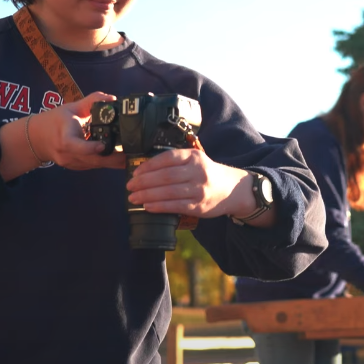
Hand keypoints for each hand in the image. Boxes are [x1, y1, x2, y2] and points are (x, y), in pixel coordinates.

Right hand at [33, 92, 125, 170]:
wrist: (37, 139)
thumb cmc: (55, 121)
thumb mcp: (71, 108)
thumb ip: (92, 101)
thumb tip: (112, 98)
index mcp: (64, 139)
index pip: (76, 146)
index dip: (90, 148)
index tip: (103, 145)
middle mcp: (68, 155)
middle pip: (93, 160)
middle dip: (114, 159)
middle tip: (132, 152)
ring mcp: (73, 164)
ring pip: (96, 165)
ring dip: (114, 162)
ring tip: (132, 155)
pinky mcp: (78, 168)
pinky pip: (95, 166)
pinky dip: (107, 162)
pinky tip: (121, 157)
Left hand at [125, 148, 250, 217]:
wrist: (234, 189)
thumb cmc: (209, 174)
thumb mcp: (196, 160)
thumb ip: (176, 162)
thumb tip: (145, 170)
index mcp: (194, 157)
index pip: (167, 159)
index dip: (148, 166)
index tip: (135, 172)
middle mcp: (197, 172)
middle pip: (165, 177)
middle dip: (143, 182)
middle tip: (129, 186)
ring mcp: (199, 190)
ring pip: (168, 192)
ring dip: (147, 196)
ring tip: (133, 198)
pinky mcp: (199, 206)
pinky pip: (175, 206)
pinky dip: (159, 207)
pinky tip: (148, 207)